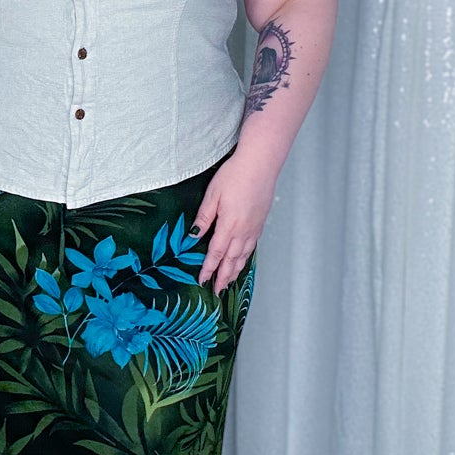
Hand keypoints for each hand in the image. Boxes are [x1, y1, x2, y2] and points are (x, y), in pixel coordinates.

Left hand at [191, 151, 275, 293]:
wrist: (260, 164)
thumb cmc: (235, 175)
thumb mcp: (212, 195)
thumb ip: (204, 218)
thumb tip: (193, 236)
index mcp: (229, 226)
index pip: (216, 254)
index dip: (209, 269)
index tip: (203, 281)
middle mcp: (243, 231)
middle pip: (232, 260)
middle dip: (223, 276)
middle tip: (217, 290)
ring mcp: (254, 228)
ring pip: (243, 255)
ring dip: (235, 270)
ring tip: (229, 281)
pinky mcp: (260, 222)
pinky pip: (252, 246)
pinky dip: (246, 258)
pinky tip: (243, 260)